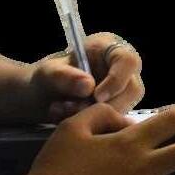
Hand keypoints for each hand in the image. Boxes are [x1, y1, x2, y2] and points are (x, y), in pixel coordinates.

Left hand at [30, 32, 144, 122]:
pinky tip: (71, 120)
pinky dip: (95, 125)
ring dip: (96, 116)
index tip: (97, 96)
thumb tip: (88, 86)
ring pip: (125, 108)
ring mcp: (122, 91)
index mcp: (108, 49)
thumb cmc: (47, 78)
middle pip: (132, 89)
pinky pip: (116, 123)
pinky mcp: (117, 110)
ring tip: (65, 113)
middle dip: (105, 105)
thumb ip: (64, 76)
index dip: (117, 80)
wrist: (43, 99)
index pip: (128, 61)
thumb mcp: (48, 74)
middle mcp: (121, 69)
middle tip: (74, 109)